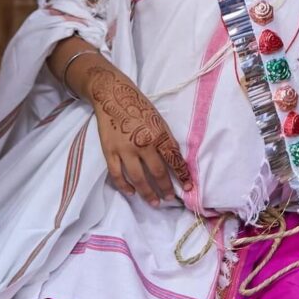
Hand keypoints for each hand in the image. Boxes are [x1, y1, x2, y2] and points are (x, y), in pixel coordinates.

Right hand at [84, 64, 191, 206]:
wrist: (113, 96)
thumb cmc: (139, 107)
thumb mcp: (159, 121)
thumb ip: (166, 140)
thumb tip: (176, 161)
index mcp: (158, 134)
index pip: (174, 160)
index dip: (182, 175)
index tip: (188, 188)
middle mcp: (143, 144)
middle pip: (157, 173)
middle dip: (165, 189)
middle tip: (169, 199)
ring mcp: (125, 149)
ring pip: (138, 179)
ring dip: (148, 193)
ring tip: (154, 202)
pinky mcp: (110, 152)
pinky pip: (117, 175)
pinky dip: (125, 187)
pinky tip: (132, 192)